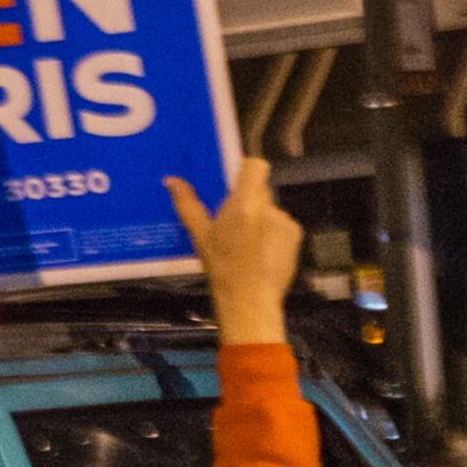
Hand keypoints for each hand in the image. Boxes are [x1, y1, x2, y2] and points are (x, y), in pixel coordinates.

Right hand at [170, 157, 303, 347]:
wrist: (250, 300)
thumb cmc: (221, 268)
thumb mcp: (200, 237)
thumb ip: (187, 205)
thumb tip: (171, 180)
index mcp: (244, 205)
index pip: (255, 166)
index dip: (246, 171)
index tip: (234, 186)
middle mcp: (269, 208)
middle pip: (259, 190)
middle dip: (247, 201)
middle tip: (234, 224)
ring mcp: (285, 221)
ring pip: (270, 209)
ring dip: (260, 219)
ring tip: (248, 245)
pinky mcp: (296, 234)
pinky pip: (282, 224)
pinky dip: (273, 233)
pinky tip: (262, 252)